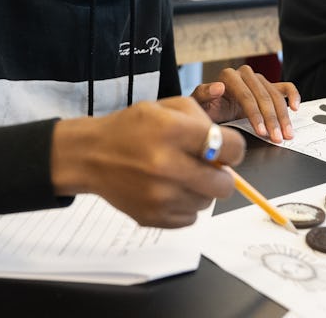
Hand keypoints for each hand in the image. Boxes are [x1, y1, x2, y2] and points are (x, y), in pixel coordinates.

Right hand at [49, 96, 245, 227]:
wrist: (91, 155)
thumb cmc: (133, 128)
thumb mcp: (167, 107)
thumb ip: (202, 121)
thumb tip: (228, 150)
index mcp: (173, 131)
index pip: (230, 148)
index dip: (233, 148)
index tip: (226, 149)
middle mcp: (167, 165)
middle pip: (224, 184)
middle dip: (222, 175)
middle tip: (208, 167)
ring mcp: (159, 196)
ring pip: (207, 202)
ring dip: (201, 189)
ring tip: (181, 176)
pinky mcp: (152, 217)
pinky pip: (190, 218)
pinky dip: (185, 205)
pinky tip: (169, 189)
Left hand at [192, 65, 299, 142]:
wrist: (211, 108)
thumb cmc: (206, 108)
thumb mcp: (199, 104)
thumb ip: (204, 94)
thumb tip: (218, 86)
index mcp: (229, 76)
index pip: (246, 96)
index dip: (255, 115)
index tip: (262, 132)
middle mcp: (245, 74)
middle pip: (263, 97)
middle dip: (272, 120)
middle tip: (277, 138)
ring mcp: (258, 79)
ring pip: (276, 96)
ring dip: (283, 116)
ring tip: (286, 134)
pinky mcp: (268, 85)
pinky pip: (285, 87)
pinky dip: (293, 96)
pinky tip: (295, 108)